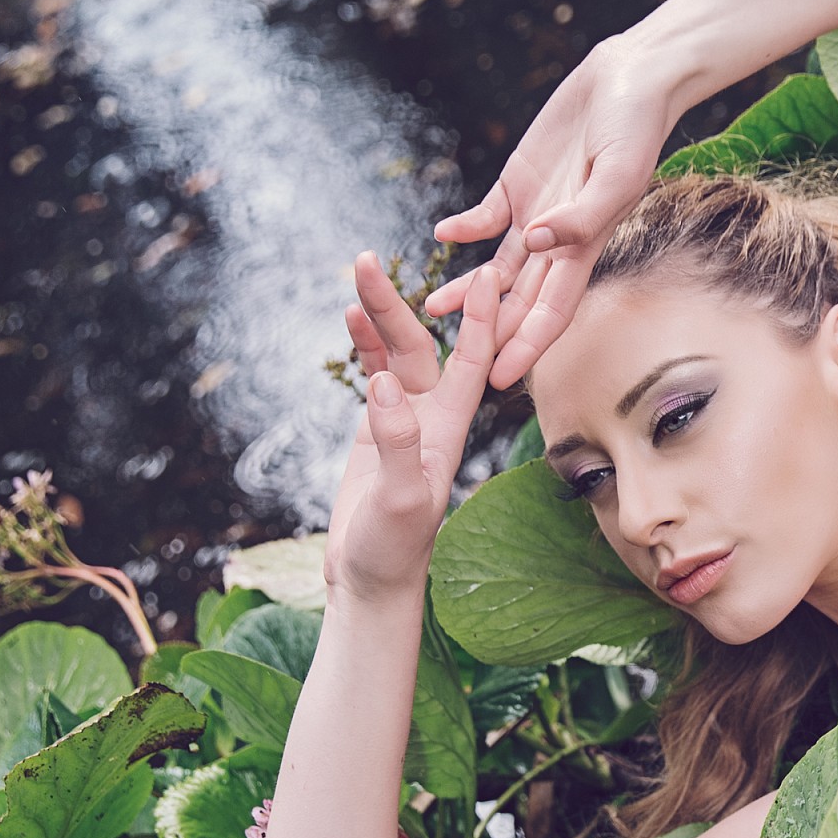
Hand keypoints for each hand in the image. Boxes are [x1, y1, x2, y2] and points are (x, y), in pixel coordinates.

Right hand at [326, 253, 502, 602]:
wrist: (371, 579)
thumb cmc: (393, 549)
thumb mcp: (400, 500)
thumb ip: (396, 444)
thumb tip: (384, 385)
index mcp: (449, 430)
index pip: (472, 363)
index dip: (481, 320)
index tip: (487, 275)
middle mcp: (433, 418)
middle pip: (421, 346)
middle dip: (396, 302)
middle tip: (365, 259)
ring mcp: (404, 420)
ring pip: (395, 354)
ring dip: (378, 315)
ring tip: (357, 271)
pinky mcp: (374, 430)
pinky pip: (373, 373)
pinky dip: (363, 344)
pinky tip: (350, 315)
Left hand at [424, 34, 682, 386]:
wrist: (630, 80)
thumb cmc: (636, 128)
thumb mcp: (618, 173)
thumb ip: (582, 214)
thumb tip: (540, 243)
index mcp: (587, 245)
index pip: (552, 310)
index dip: (527, 346)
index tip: (501, 378)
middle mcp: (559, 238)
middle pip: (519, 299)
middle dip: (489, 332)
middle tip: (452, 366)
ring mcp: (536, 211)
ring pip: (496, 266)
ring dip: (467, 290)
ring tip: (429, 310)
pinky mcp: (517, 183)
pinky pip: (485, 217)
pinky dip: (464, 229)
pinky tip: (442, 235)